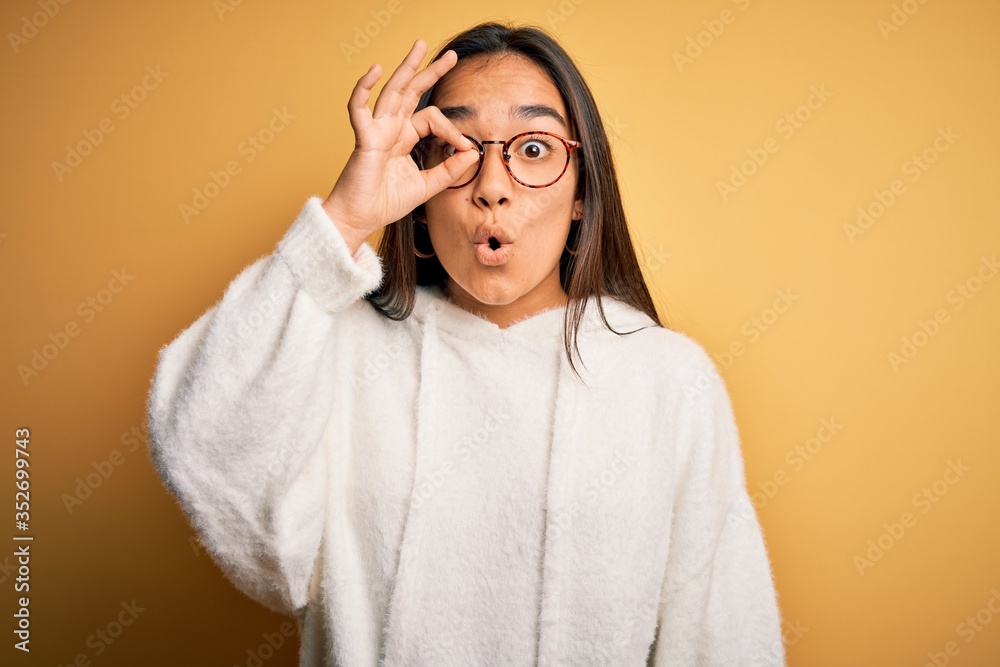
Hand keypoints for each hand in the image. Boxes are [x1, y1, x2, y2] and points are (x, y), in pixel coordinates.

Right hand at [322, 39, 479, 252]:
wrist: (361, 219)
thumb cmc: (386, 203)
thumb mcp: (427, 186)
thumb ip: (449, 171)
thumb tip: (473, 153)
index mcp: (405, 138)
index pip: (432, 119)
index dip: (452, 129)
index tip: (467, 147)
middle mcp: (391, 129)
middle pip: (412, 92)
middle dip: (430, 72)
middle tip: (450, 55)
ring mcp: (376, 131)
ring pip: (392, 91)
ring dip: (406, 67)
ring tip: (419, 46)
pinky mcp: (363, 139)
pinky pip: (359, 108)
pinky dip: (363, 88)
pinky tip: (374, 69)